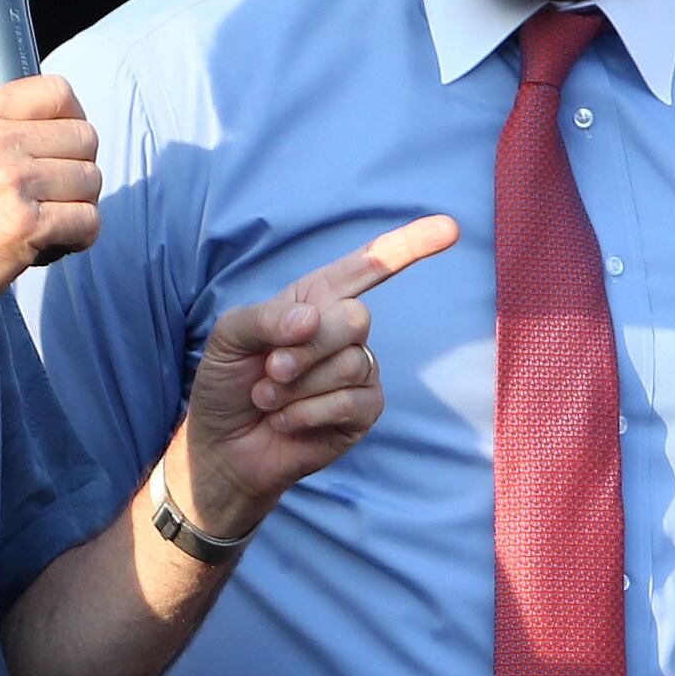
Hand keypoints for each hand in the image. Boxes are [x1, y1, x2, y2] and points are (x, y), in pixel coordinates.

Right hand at [0, 75, 99, 338]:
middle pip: (85, 137)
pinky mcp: (27, 224)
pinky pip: (89, 220)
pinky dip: (80, 237)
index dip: (74, 120)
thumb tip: (62, 125)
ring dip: (80, 206)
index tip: (66, 148)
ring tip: (48, 222)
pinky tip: (52, 244)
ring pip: (92, 180)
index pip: (57, 92)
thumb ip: (2, 131)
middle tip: (55, 196)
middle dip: (80, 171)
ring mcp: (13, 181)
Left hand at [175, 215, 460, 533]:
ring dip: (299, 386)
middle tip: (272, 369)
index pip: (368, 265)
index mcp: (316, 299)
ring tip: (269, 399)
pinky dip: (308, 412)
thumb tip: (313, 318)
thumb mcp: (229, 337)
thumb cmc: (226, 384)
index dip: (410, 245)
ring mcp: (359, 371)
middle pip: (357, 318)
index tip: (451, 228)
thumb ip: (266, 317)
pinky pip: (352, 401)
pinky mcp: (364, 411)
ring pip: (351, 363)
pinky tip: (285, 421)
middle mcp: (343, 331)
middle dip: (308, 347)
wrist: (223, 447)